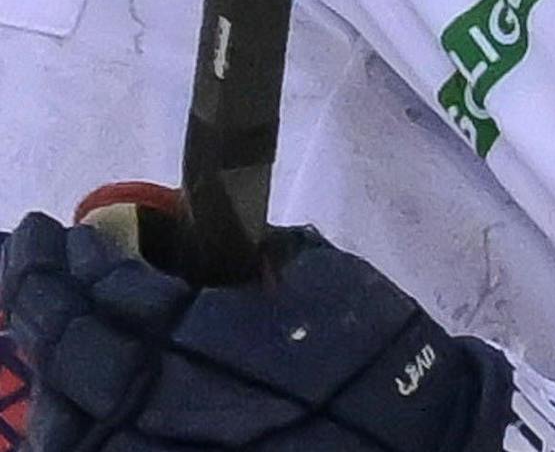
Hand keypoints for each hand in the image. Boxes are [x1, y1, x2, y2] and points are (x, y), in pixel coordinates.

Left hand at [0, 210, 554, 451]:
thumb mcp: (325, 282)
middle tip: (26, 253)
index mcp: (205, 341)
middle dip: (45, 296)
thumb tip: (208, 242)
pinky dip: (67, 413)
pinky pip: (89, 449)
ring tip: (42, 309)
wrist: (413, 448)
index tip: (51, 227)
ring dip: (48, 352)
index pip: (114, 293)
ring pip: (67, 409)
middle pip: (73, 350)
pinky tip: (68, 381)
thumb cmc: (377, 360)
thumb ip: (258, 258)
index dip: (76, 259)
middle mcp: (160, 407)